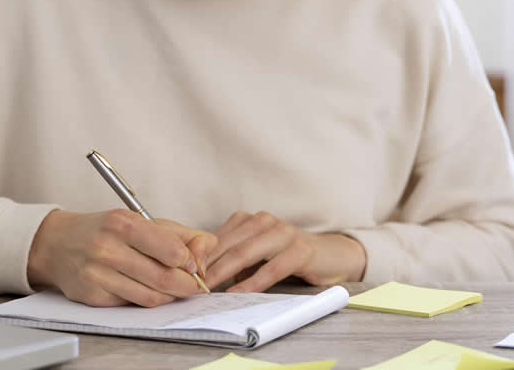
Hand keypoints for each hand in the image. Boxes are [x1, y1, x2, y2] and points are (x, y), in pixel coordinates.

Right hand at [27, 209, 215, 306]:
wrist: (59, 244)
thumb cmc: (105, 230)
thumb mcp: (141, 220)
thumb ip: (180, 235)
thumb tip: (206, 256)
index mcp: (123, 224)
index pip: (172, 251)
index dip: (190, 263)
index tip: (193, 265)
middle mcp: (108, 249)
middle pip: (165, 279)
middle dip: (187, 286)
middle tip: (194, 285)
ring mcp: (98, 275)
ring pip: (151, 298)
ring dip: (170, 297)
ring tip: (173, 288)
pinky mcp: (93, 297)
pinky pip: (132, 305)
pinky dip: (147, 301)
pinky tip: (147, 290)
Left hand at [203, 211, 366, 292]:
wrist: (330, 255)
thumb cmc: (287, 257)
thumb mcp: (256, 255)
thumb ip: (233, 260)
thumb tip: (201, 276)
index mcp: (250, 220)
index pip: (218, 237)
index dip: (199, 256)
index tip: (182, 273)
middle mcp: (264, 221)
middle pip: (228, 245)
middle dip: (206, 266)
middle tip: (189, 284)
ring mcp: (283, 233)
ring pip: (245, 253)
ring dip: (224, 273)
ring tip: (207, 289)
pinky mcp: (300, 250)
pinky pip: (271, 268)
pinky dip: (253, 282)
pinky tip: (238, 293)